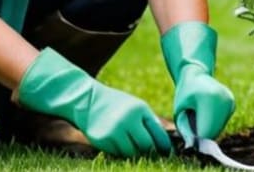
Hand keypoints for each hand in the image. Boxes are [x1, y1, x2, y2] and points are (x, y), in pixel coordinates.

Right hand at [16, 48, 171, 157]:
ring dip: (134, 151)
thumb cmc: (117, 105)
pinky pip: (119, 153)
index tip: (166, 152)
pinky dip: (121, 150)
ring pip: (133, 153)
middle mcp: (128, 120)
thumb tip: (166, 146)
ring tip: (130, 142)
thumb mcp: (136, 107)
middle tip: (149, 151)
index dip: (164, 147)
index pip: (159, 136)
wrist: (87, 100)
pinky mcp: (103, 140)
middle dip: (149, 151)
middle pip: (147, 147)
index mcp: (139, 110)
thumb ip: (150, 123)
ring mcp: (114, 131)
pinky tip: (116, 140)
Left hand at [173, 64, 234, 146]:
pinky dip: (213, 123)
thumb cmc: (184, 93)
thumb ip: (185, 130)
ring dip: (208, 129)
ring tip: (197, 117)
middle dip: (203, 136)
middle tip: (191, 130)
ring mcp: (229, 100)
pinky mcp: (232, 102)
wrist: (195, 74)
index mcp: (208, 98)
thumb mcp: (179, 111)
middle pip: (214, 131)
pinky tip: (206, 111)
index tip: (190, 143)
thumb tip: (192, 148)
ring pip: (219, 128)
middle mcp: (223, 99)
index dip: (197, 140)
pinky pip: (222, 122)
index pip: (207, 130)